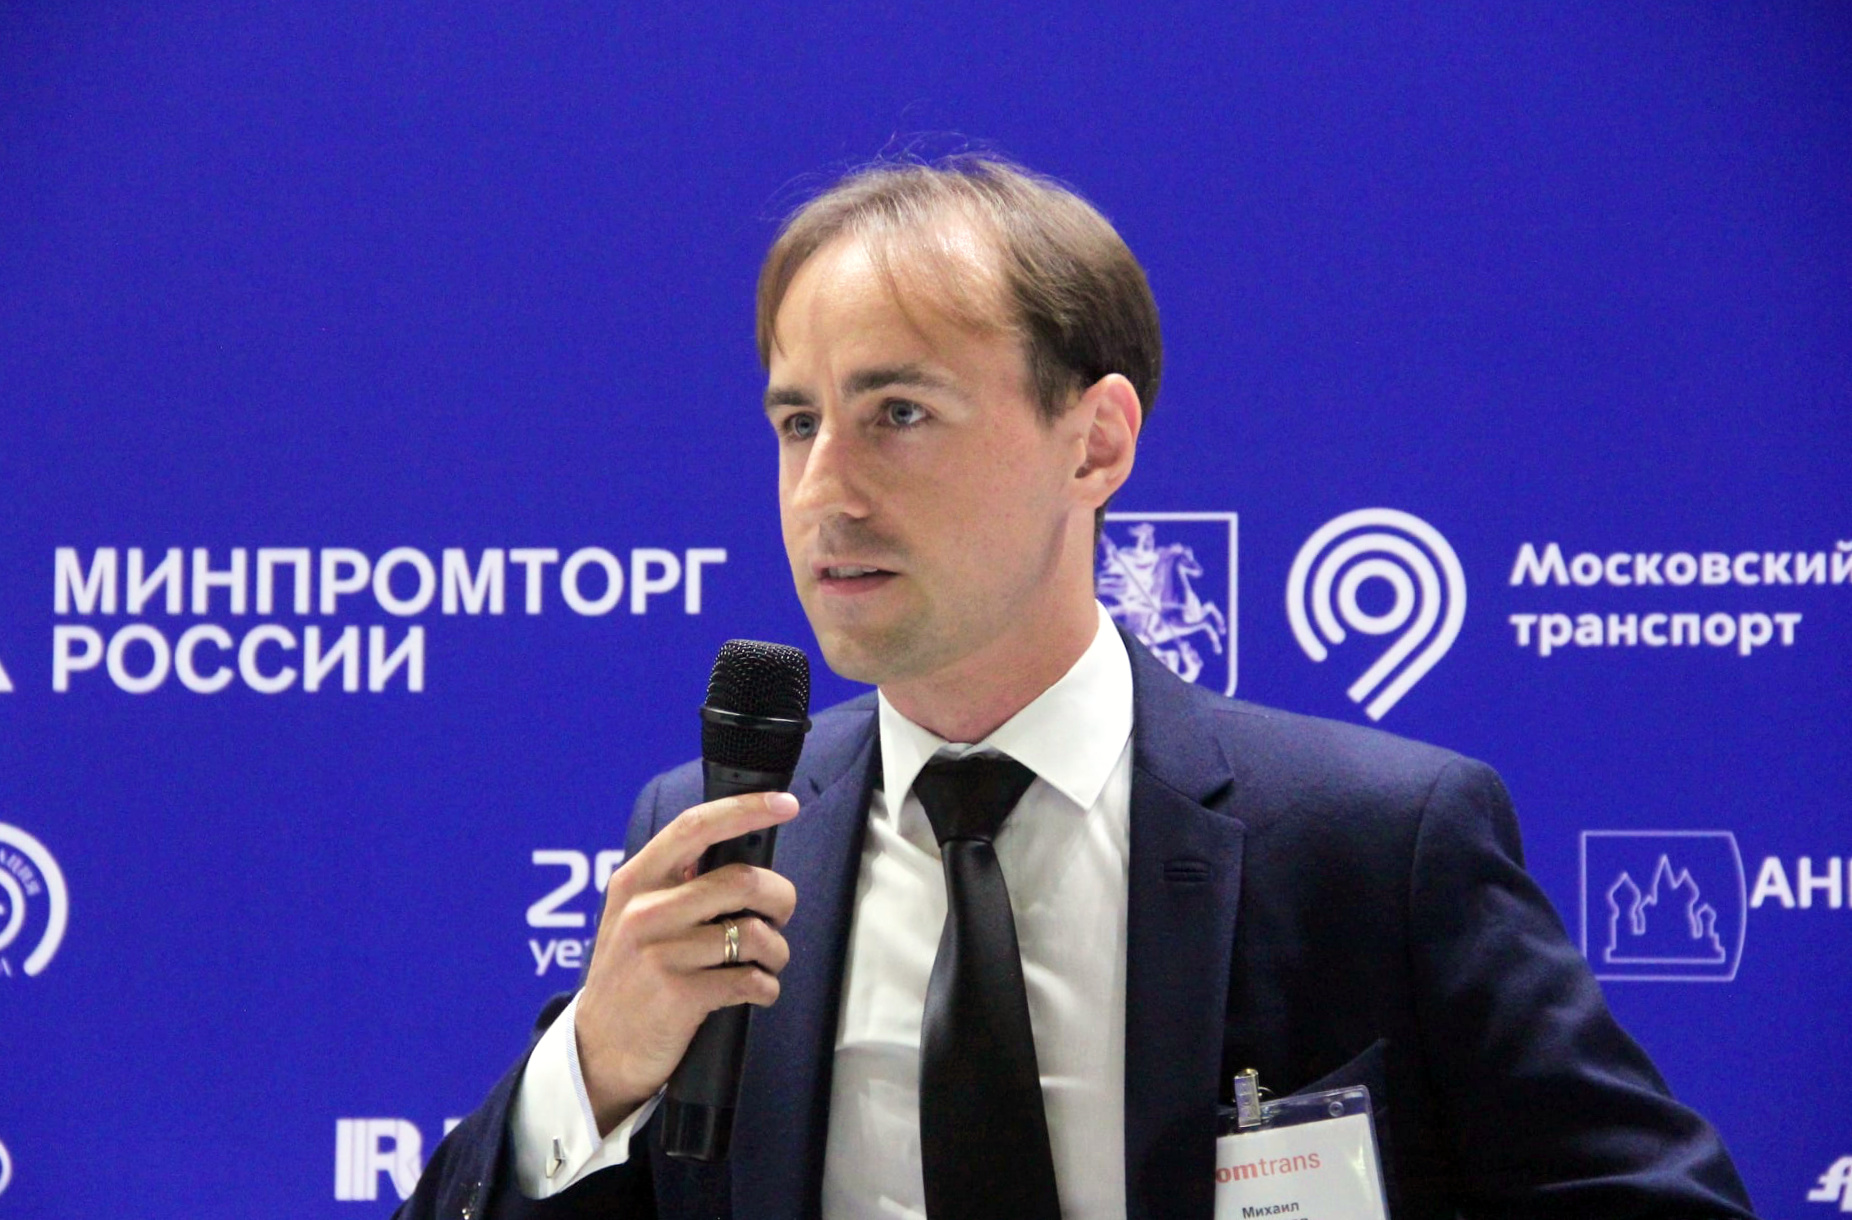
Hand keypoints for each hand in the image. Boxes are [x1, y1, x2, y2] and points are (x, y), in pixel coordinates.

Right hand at [574, 790, 799, 1133]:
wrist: (601, 1050)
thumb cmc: (633, 976)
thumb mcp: (637, 917)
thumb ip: (679, 883)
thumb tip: (747, 855)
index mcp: (636, 880)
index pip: (695, 828)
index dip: (745, 810)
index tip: (785, 803)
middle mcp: (644, 910)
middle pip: (743, 881)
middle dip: (780, 899)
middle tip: (779, 916)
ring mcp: (659, 953)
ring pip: (753, 933)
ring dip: (775, 952)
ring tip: (765, 963)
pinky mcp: (679, 994)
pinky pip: (750, 980)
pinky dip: (766, 987)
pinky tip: (755, 991)